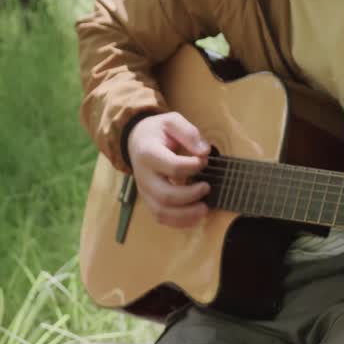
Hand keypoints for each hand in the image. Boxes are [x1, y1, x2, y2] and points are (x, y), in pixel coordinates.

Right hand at [127, 112, 210, 226]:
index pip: (172, 166)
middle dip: (190, 195)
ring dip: (186, 215)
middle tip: (207, 187)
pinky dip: (179, 222)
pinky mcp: (148, 200)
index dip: (193, 167)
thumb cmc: (157, 131)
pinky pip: (160, 218)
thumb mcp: (171, 121)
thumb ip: (189, 133)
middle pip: (166, 195)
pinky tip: (195, 216)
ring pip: (161, 212)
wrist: (136, 140)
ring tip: (204, 208)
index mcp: (148, 153)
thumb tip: (204, 152)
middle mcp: (143, 175)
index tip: (204, 161)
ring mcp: (144, 191)